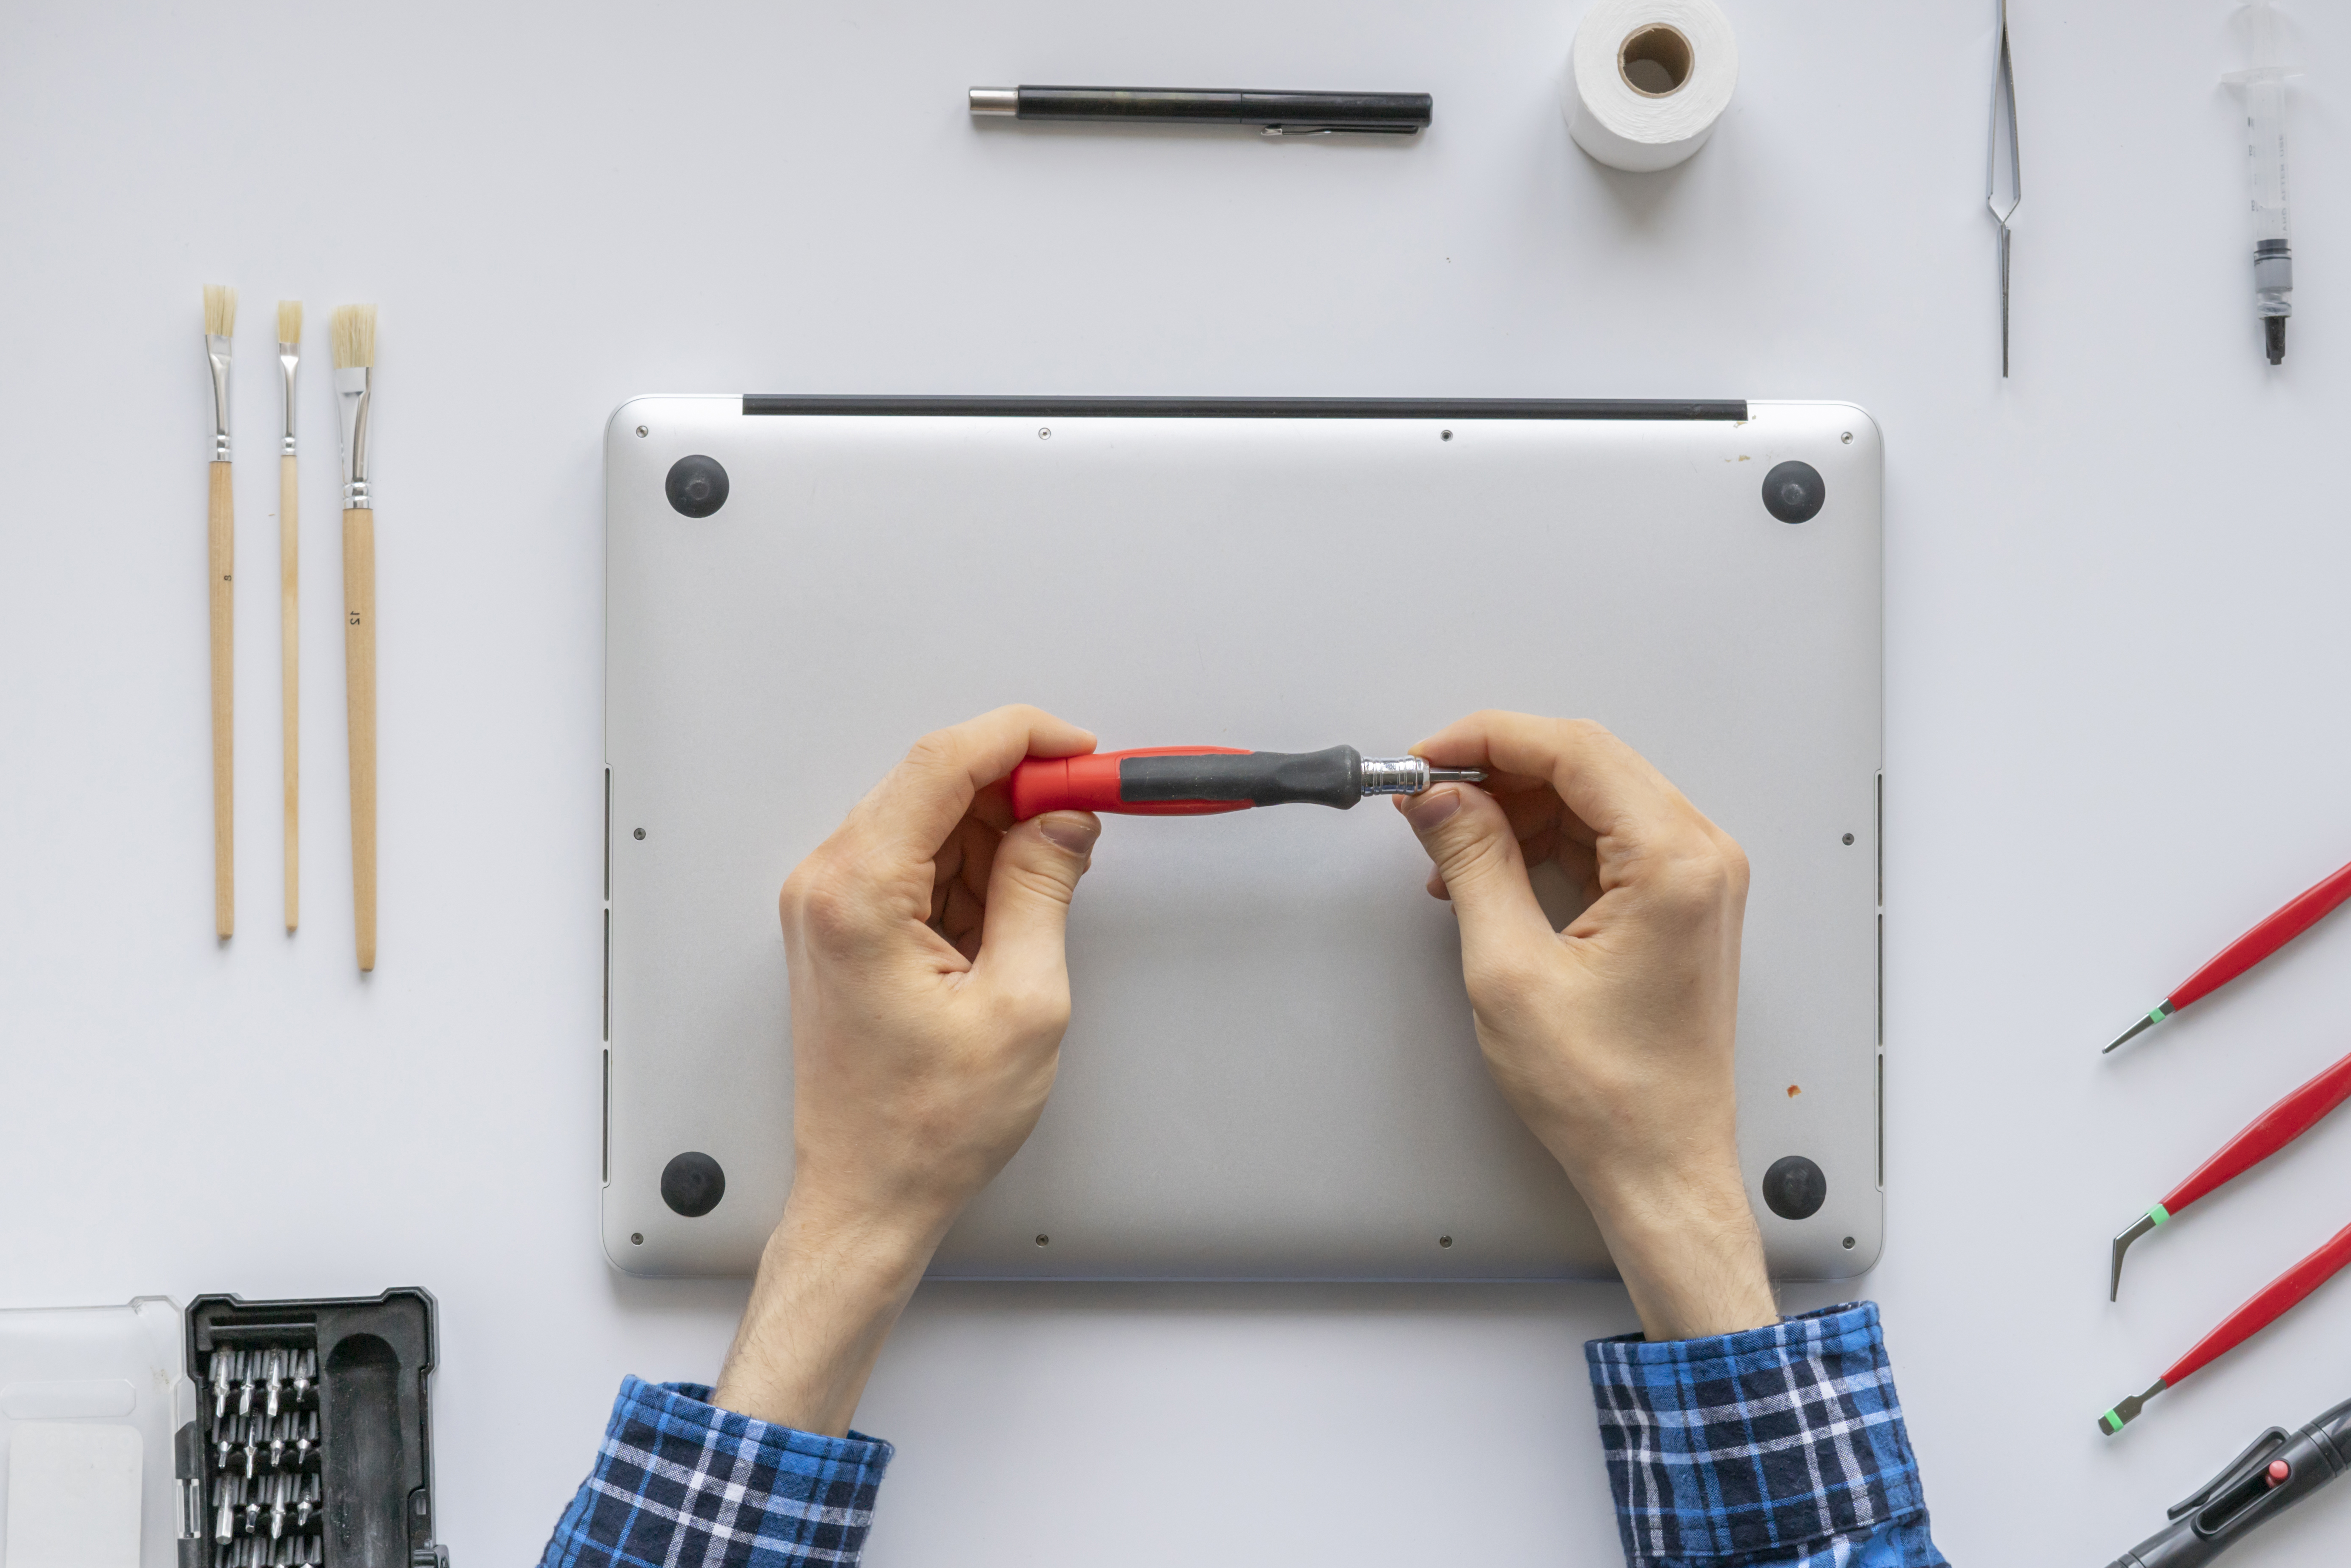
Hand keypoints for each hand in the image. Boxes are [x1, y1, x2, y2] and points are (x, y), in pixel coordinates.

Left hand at [714, 706, 1102, 1431]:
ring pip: (929, 821)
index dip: (1022, 739)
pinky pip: (915, 862)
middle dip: (1019, 792)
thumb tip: (1063, 820)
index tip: (1082, 753)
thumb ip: (1043, 889)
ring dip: (997, 838)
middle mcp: (827, 885)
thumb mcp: (1021, 1001)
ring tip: (1046, 898)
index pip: (941, 762)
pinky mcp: (843, 925)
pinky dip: (971, 871)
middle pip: (933, 784)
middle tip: (1085, 821)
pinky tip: (1008, 918)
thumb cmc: (926, 1126)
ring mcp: (828, 904)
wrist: (867, 1195)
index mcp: (858, 894)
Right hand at [1396, 712, 1774, 1340]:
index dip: (1488, 739)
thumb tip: (1443, 799)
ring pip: (1594, 799)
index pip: (1575, 751)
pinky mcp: (1679, 905)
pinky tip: (1490, 869)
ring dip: (1517, 808)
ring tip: (1449, 845)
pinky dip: (1544, 841)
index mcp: (1675, 863)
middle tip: (1428, 795)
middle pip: (1588, 764)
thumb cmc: (1607, 1094)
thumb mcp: (1510, 969)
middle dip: (1498, 770)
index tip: (1426, 757)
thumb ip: (1475, 862)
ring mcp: (1696, 881)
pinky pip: (1607, 839)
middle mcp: (1700, 858)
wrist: (1659, 1165)